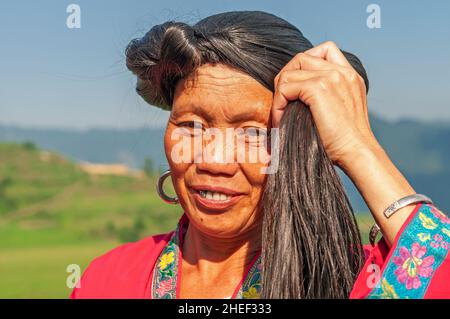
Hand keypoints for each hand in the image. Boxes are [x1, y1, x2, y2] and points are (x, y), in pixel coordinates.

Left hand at [272, 41, 376, 166]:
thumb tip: (297, 97)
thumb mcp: (342, 110)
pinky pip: (285, 87)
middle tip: (281, 102)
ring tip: (279, 115)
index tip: (295, 90)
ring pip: (290, 72)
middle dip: (286, 78)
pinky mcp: (319, 88)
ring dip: (279, 94)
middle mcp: (342, 71)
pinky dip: (277, 104)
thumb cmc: (346, 141)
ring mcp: (331, 77)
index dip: (303, 66)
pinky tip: (280, 120)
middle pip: (301, 58)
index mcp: (350, 75)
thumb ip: (329, 95)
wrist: (357, 152)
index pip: (324, 50)